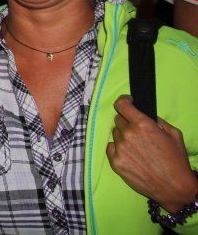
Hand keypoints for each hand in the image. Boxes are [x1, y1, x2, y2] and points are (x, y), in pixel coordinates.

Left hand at [107, 95, 197, 212]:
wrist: (174, 187)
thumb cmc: (176, 160)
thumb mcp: (173, 134)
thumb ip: (157, 120)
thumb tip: (144, 114)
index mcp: (143, 125)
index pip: (122, 105)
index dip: (124, 101)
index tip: (128, 101)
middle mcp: (129, 134)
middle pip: (118, 120)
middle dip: (127, 122)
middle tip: (138, 132)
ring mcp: (120, 148)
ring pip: (115, 134)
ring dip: (123, 136)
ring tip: (138, 147)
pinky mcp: (115, 162)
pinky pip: (111, 147)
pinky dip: (118, 148)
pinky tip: (131, 155)